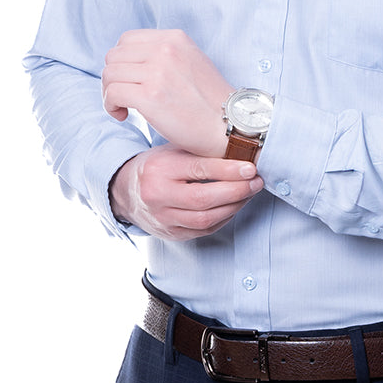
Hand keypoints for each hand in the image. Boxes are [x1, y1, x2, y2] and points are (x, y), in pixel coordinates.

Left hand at [102, 29, 232, 156]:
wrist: (228, 125)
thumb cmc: (208, 101)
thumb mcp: (191, 61)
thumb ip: (164, 54)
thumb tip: (131, 60)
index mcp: (175, 38)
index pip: (127, 39)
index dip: (122, 61)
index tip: (130, 79)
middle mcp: (165, 49)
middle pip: (114, 56)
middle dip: (113, 78)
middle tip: (123, 96)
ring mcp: (158, 71)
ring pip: (109, 74)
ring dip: (110, 93)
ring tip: (123, 108)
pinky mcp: (150, 96)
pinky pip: (112, 93)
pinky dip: (111, 106)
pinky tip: (124, 116)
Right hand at [109, 146, 262, 240]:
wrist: (126, 191)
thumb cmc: (157, 165)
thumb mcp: (172, 151)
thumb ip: (199, 152)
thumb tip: (239, 148)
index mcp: (159, 169)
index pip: (198, 170)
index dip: (228, 170)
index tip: (250, 167)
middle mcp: (158, 196)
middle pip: (203, 199)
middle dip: (236, 191)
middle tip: (257, 181)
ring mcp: (163, 219)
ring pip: (206, 219)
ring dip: (234, 206)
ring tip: (250, 192)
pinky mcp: (171, 234)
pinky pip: (204, 230)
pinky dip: (224, 218)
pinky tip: (235, 205)